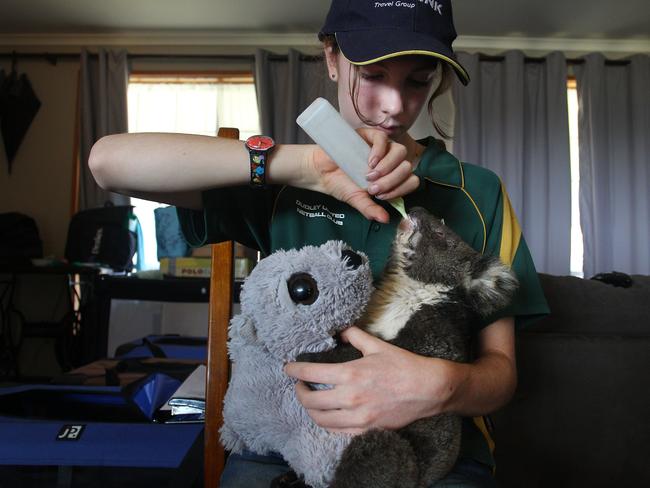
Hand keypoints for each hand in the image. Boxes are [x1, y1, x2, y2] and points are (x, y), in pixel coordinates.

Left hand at [284, 327, 453, 433]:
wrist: (429, 389)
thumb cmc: (404, 365)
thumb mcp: (377, 345)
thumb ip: (354, 335)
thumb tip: (339, 329)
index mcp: (350, 374)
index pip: (310, 374)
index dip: (294, 371)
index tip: (288, 368)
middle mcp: (350, 398)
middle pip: (310, 401)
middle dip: (298, 392)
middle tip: (299, 384)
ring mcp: (358, 418)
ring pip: (320, 420)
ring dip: (310, 410)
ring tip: (310, 399)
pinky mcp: (366, 430)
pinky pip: (337, 432)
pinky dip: (327, 423)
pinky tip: (327, 414)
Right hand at [305, 129, 419, 222]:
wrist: (322, 172)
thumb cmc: (341, 185)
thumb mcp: (358, 200)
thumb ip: (371, 209)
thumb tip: (385, 220)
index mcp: (392, 177)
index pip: (411, 181)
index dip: (400, 190)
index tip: (380, 196)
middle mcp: (391, 161)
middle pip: (407, 167)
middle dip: (391, 181)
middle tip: (372, 187)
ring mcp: (382, 147)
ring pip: (400, 152)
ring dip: (387, 167)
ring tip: (369, 175)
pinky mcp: (371, 135)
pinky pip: (383, 138)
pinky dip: (379, 151)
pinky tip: (369, 161)